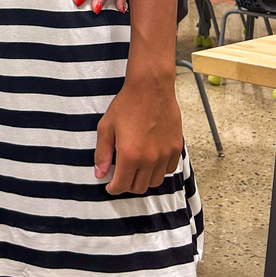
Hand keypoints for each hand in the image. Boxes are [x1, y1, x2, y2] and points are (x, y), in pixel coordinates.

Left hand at [94, 78, 182, 194]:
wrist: (151, 88)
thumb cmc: (127, 104)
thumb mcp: (106, 127)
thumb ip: (102, 153)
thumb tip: (100, 173)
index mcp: (130, 155)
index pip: (122, 185)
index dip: (114, 188)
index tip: (110, 186)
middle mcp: (149, 159)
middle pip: (139, 187)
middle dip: (127, 185)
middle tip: (121, 176)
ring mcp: (164, 154)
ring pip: (155, 181)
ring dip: (143, 180)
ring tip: (135, 170)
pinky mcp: (176, 148)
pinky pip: (168, 169)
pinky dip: (159, 171)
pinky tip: (150, 161)